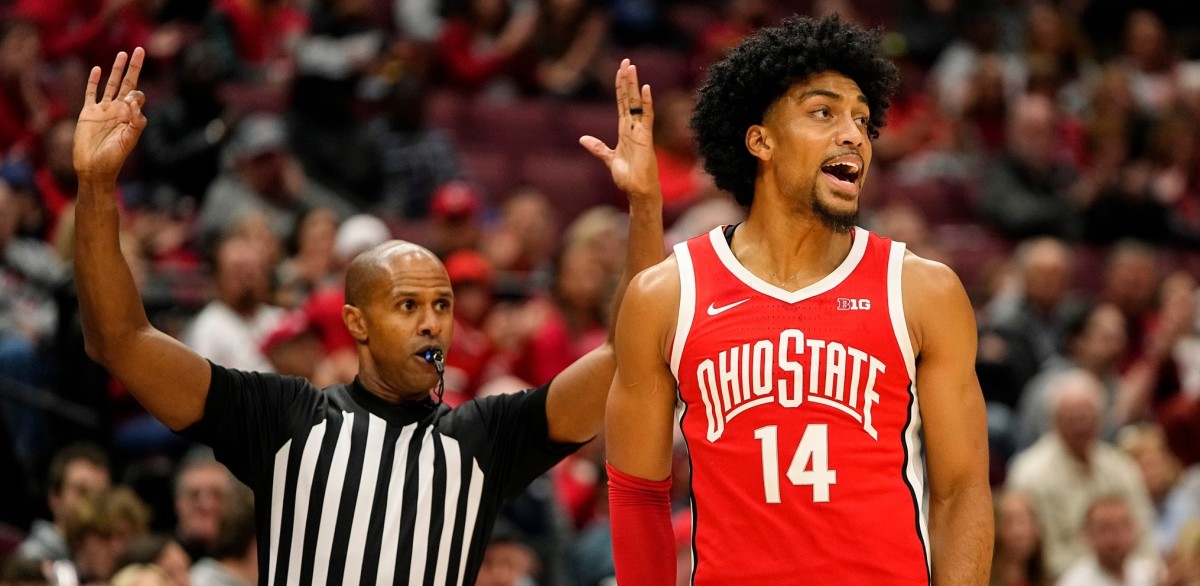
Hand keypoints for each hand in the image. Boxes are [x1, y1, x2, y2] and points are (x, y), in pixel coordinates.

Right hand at [74, 49, 146, 184]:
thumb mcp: (129, 141)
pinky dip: (93, 81)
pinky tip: (97, 69)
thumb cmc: (113, 158)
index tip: (131, 104)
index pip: (138, 96)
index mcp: (130, 116)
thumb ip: (135, 122)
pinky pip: (91, 93)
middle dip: (134, 67)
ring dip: (117, 69)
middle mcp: (118, 110)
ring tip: (123, 54)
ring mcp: (103, 110)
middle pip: (127, 83)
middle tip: (140, 49)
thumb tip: (135, 101)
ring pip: (111, 84)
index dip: (137, 95)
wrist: (93, 168)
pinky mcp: (88, 113)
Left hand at [580, 59, 661, 200]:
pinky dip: (646, 103)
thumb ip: (598, 147)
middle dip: (627, 80)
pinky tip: (645, 89)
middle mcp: (633, 127)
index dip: (621, 87)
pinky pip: (647, 117)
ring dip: (633, 85)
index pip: (622, 103)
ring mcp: (640, 131)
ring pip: (636, 103)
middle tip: (626, 61)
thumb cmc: (628, 177)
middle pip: (629, 99)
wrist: (637, 190)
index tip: (621, 71)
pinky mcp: (646, 137)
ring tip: (632, 67)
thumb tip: (583, 139)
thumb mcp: (608, 158)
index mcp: (624, 130)